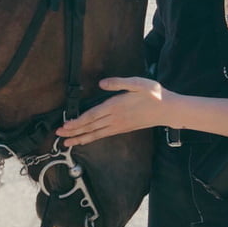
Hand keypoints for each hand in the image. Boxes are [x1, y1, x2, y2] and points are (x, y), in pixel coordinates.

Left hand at [56, 77, 171, 146]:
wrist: (168, 110)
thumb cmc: (154, 95)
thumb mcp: (137, 83)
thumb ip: (118, 82)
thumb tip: (101, 84)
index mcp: (116, 106)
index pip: (91, 116)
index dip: (77, 122)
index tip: (65, 125)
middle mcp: (115, 119)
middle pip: (90, 127)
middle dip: (73, 132)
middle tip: (59, 136)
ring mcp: (119, 126)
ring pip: (95, 134)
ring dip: (80, 138)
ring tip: (67, 143)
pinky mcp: (123, 129)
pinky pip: (103, 135)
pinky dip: (92, 138)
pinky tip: (86, 140)